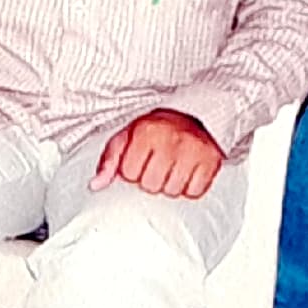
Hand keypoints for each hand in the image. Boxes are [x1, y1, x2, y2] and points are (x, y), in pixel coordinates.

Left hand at [91, 107, 223, 198]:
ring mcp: (193, 152)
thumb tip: (96, 185)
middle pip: (150, 186)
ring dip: (169, 184)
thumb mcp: (127, 136)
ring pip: (172, 191)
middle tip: (157, 163)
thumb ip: (109, 160)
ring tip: (171, 166)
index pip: (129, 173)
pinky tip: (186, 172)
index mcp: (146, 132)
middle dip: (150, 178)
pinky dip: (189, 187)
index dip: (132, 170)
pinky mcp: (211, 162)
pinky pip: (194, 192)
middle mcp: (171, 140)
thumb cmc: (157, 128)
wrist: (193, 115)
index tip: (140, 158)